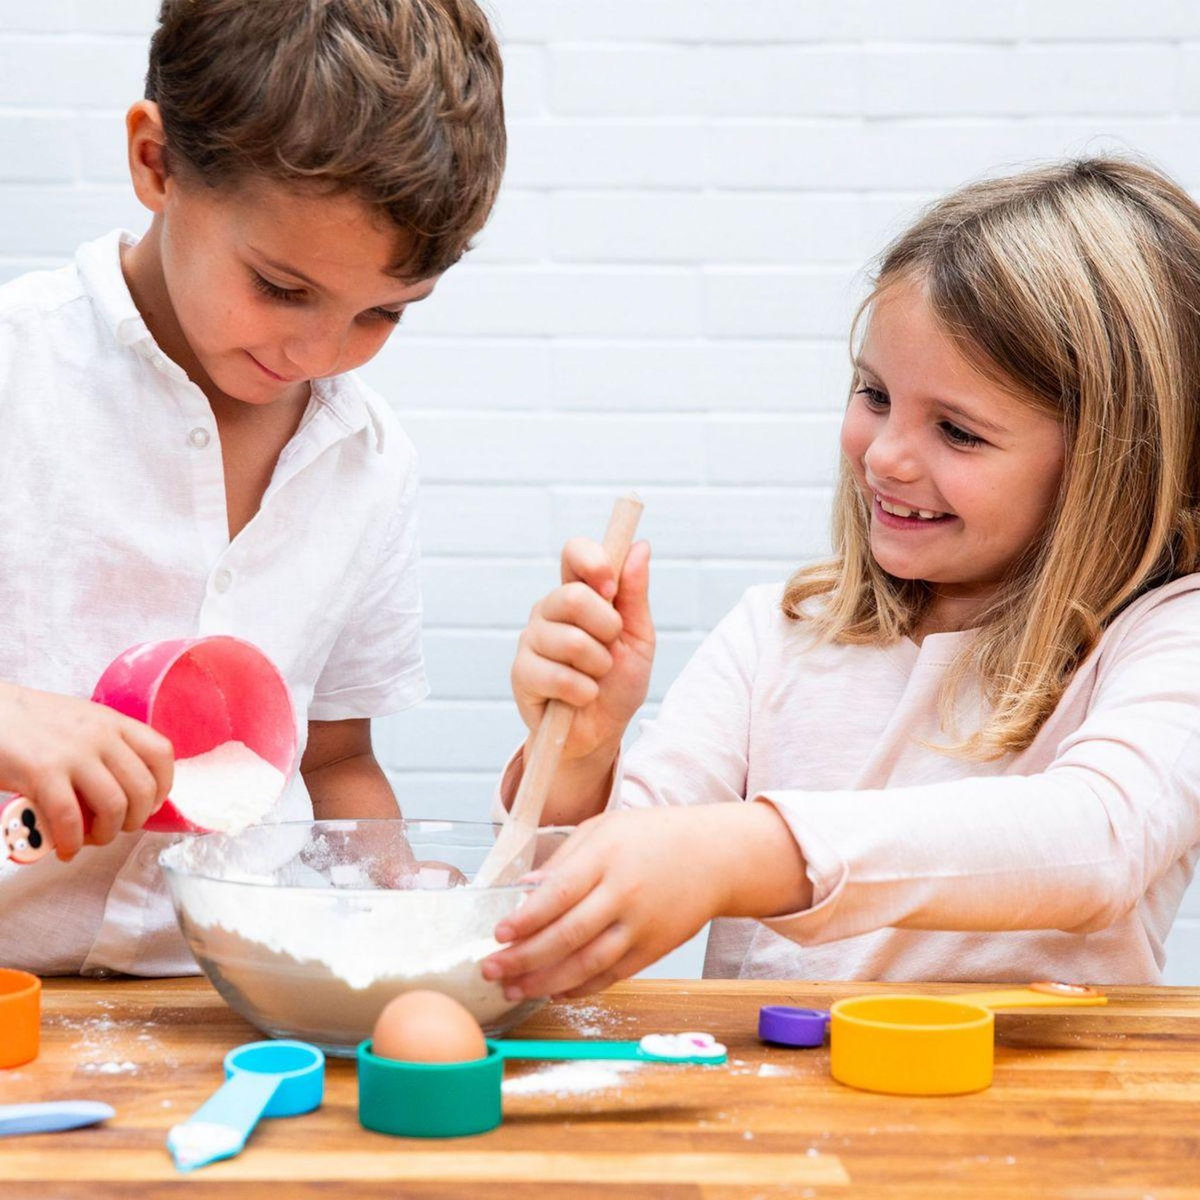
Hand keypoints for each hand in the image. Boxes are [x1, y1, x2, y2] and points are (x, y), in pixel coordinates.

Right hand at [0, 682, 173, 859]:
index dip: (163, 786)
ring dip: (106, 834)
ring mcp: (74, 754)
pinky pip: (71, 818)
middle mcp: (101, 736)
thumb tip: (123, 788)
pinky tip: (65, 848)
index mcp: (113, 722)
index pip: (161, 753)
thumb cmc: (30, 723)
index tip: (151, 804)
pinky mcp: (43, 773)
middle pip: (143, 787)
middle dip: (135, 819)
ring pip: (114, 806)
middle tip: (117, 828)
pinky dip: (72, 841)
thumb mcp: (81, 722)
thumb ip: (106, 747)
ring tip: (89, 840)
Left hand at [481, 803, 812, 998]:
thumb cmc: (654, 836)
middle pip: (567, 935)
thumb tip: (524, 889)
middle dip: (524, 958)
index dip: (526, 918)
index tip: (498, 934)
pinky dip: (579, 987)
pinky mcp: (654, 950)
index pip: (559, 893)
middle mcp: (624, 893)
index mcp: (607, 856)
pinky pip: (610, 975)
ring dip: (545, 982)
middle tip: (491, 970)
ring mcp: (641, 926)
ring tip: (513, 989)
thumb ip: (564, 859)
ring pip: (587, 964)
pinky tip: (553, 991)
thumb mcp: (605, 828)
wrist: (716, 856)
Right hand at [511, 537, 653, 763]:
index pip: (574, 553)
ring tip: (595, 679)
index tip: (611, 587)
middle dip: (606, 628)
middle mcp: (549, 610)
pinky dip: (582, 691)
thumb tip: (640, 546)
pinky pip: (558, 676)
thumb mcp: (639, 638)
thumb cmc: (618, 683)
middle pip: (572, 597)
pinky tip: (580, 697)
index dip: (593, 562)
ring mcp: (531, 640)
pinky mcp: (521, 674)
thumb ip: (635, 594)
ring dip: (598, 667)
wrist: (601, 733)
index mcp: (577, 593)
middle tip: (611, 649)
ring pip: (569, 640)